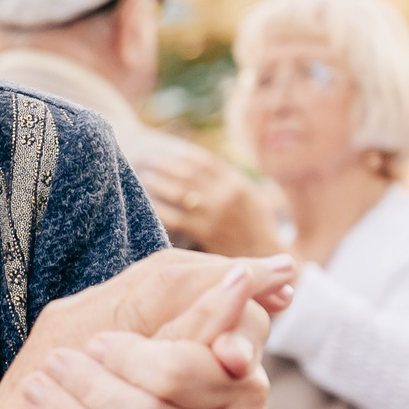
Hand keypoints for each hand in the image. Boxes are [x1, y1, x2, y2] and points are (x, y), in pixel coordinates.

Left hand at [13, 259, 275, 408]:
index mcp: (245, 383)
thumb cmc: (136, 356)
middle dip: (90, 387)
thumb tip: (243, 275)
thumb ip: (191, 299)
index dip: (131, 359)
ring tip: (37, 390)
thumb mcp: (159, 316)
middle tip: (55, 362)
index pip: (180, 372)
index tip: (96, 343)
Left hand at [140, 142, 285, 258]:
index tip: (164, 150)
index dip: (181, 155)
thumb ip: (229, 179)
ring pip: (179, 192)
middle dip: (165, 165)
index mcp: (237, 183)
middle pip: (188, 173)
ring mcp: (214, 215)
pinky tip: (148, 203)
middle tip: (147, 159)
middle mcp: (226, 195)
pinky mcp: (204, 234)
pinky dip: (159, 208)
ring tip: (144, 177)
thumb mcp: (251, 195)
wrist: (264, 257)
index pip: (204, 161)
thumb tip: (201, 162)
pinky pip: (175, 218)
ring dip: (159, 182)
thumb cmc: (254, 225)